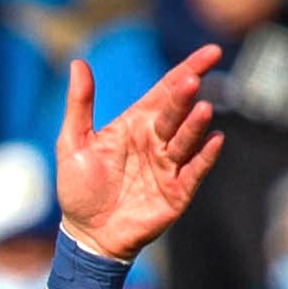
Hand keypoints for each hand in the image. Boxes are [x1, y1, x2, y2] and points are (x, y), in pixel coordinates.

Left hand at [53, 45, 223, 263]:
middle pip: (176, 111)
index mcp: (135, 124)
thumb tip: (78, 63)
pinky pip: (193, 172)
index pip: (165, 90)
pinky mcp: (176, 193)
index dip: (187, 69)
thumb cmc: (79, 190)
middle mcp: (156, 141)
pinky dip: (204, 158)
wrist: (87, 236)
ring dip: (195, 124)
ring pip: (186, 139)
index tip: (210, 52)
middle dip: (185, 95)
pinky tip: (214, 141)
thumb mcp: (72, 143)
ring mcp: (168, 167)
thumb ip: (79, 105)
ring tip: (202, 108)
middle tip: (193, 80)